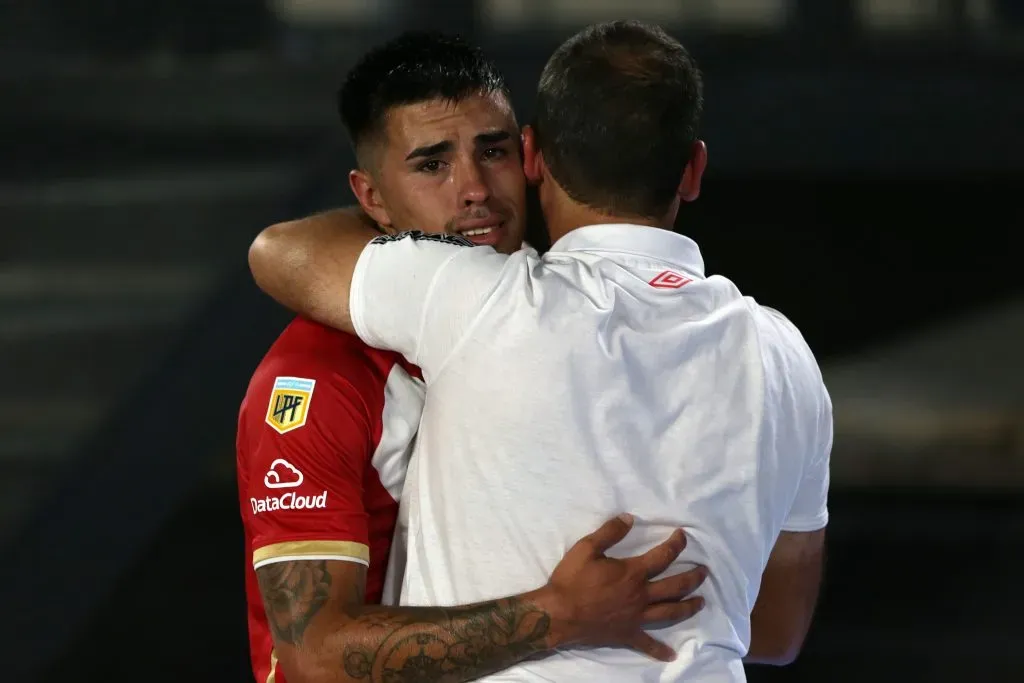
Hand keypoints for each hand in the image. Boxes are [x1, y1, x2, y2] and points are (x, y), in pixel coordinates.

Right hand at [541, 514, 706, 661]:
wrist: (559, 613)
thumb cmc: (572, 580)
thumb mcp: (587, 548)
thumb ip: (610, 532)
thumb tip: (630, 518)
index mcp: (633, 573)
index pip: (663, 556)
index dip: (676, 544)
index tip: (683, 536)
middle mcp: (641, 595)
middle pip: (675, 586)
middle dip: (693, 577)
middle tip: (704, 571)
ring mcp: (637, 617)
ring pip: (670, 612)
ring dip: (688, 606)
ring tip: (701, 602)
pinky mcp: (628, 633)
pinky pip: (647, 643)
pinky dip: (660, 650)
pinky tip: (671, 655)